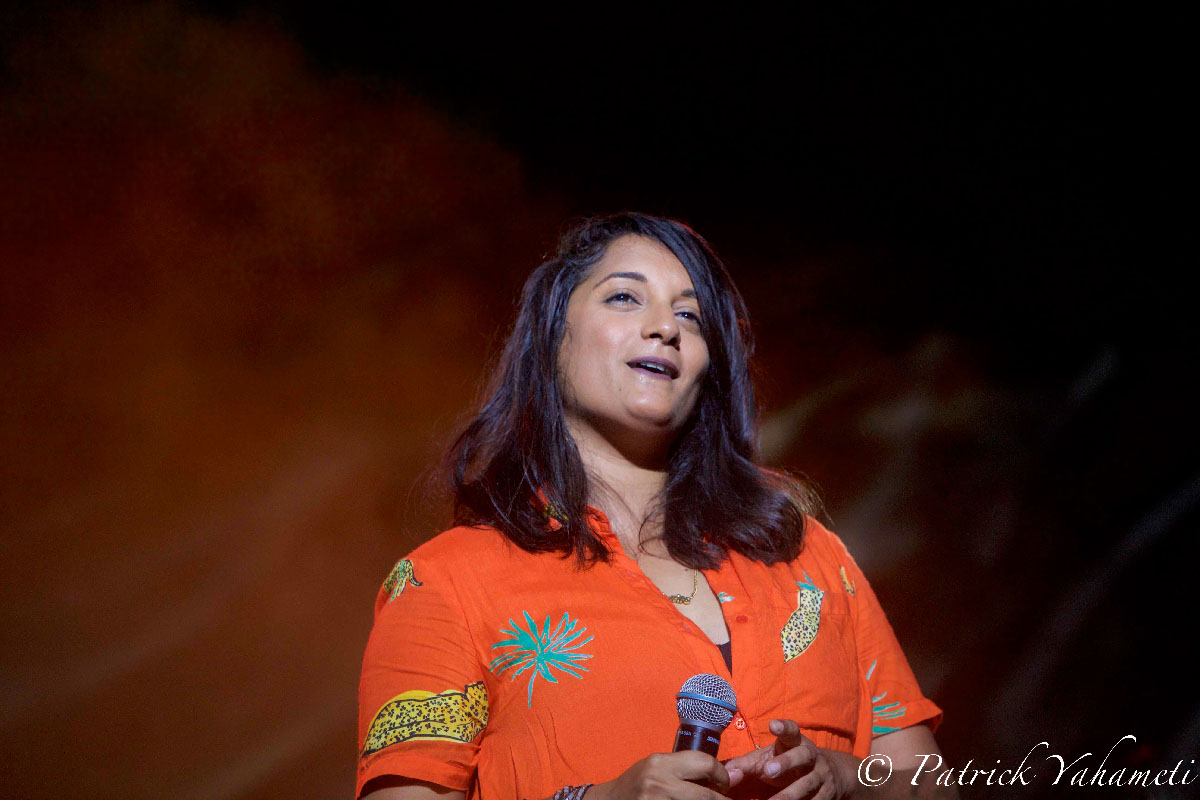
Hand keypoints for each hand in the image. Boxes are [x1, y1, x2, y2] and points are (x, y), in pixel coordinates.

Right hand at [586, 751, 730, 799]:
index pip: (704, 763)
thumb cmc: (636, 784)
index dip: (721, 774)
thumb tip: (729, 774)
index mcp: (661, 763)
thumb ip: (686, 768)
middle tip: (724, 798)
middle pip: (707, 796)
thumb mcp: (656, 767)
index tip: (724, 781)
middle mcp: (660, 784)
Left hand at [723, 719, 855, 799]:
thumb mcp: (769, 758)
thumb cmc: (788, 762)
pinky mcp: (826, 795)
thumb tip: (724, 773)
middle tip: (768, 770)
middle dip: (786, 762)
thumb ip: (747, 764)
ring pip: (808, 784)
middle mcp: (811, 756)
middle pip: (802, 756)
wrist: (829, 775)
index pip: (791, 730)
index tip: (773, 725)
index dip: (784, 727)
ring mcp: (821, 776)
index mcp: (795, 742)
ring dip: (790, 794)